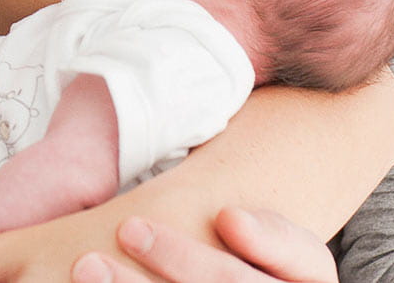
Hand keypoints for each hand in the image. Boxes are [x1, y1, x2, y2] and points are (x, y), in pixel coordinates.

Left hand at [70, 209, 336, 282]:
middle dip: (183, 261)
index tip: (227, 216)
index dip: (272, 240)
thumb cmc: (229, 251)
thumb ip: (239, 196)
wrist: (206, 278)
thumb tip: (218, 127)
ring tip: (87, 265)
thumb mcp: (252, 226)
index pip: (306, 260)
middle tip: (129, 227)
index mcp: (303, 274)